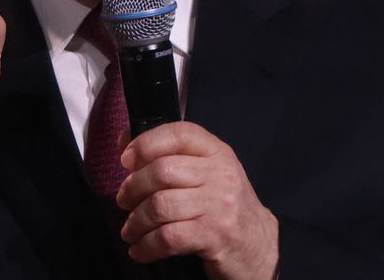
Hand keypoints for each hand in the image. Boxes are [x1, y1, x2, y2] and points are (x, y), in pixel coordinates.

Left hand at [116, 122, 279, 279]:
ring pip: (161, 206)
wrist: (259, 245)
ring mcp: (219, 205)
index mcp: (217, 152)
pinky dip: (147, 245)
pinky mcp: (214, 236)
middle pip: (163, 171)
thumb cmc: (223, 206)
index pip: (179, 134)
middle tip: (124, 201)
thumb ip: (168, 155)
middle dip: (133, 188)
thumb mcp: (205, 173)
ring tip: (130, 230)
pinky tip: (140, 249)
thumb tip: (125, 141)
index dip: (146, 143)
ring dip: (136, 221)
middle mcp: (221, 174)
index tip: (126, 160)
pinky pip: (168, 237)